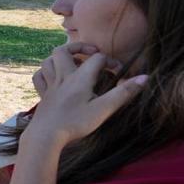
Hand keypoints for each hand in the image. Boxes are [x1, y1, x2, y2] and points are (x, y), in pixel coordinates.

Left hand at [26, 46, 145, 146]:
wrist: (46, 136)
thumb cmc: (76, 123)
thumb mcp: (104, 109)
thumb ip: (123, 93)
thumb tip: (144, 77)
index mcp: (80, 78)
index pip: (97, 59)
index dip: (111, 61)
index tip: (119, 73)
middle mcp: (62, 77)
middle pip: (63, 51)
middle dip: (78, 47)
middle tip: (92, 53)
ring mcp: (50, 86)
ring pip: (48, 61)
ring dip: (60, 59)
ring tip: (74, 64)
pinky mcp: (43, 96)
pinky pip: (39, 77)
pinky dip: (46, 73)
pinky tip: (54, 78)